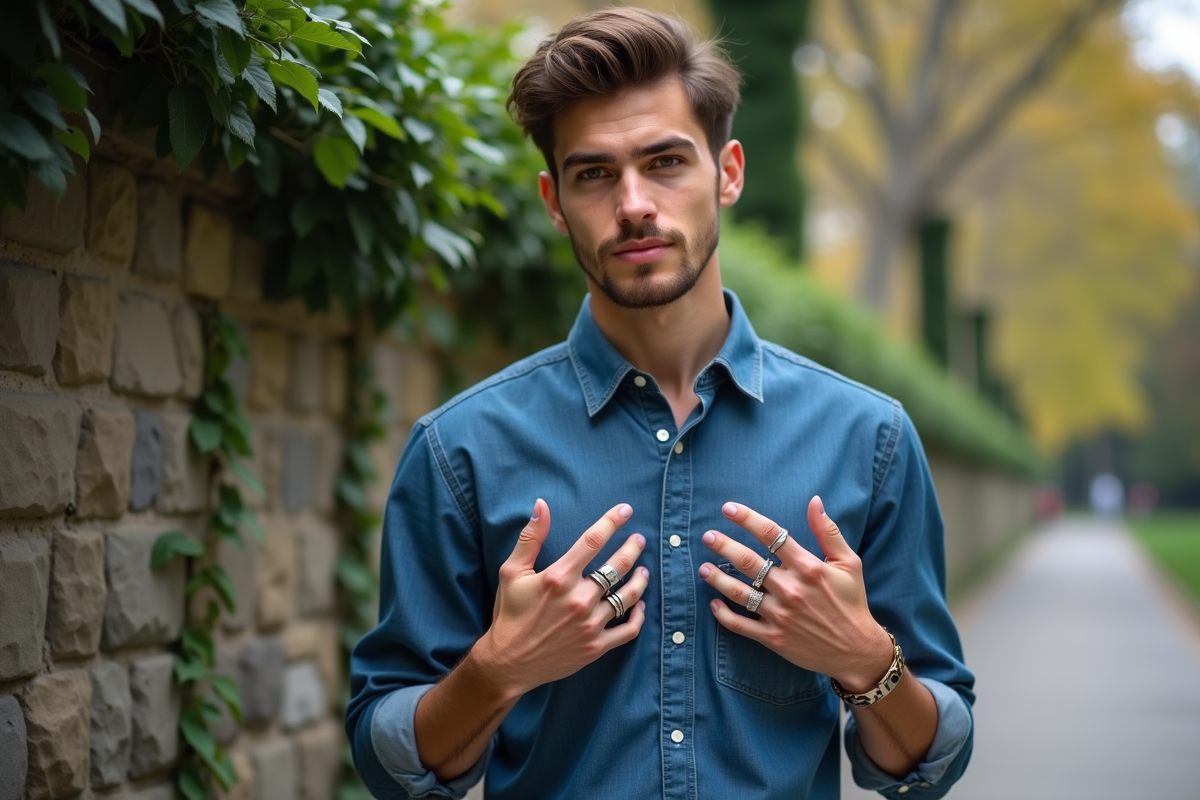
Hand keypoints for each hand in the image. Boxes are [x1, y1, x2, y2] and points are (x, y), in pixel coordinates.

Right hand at [475, 499, 648, 696]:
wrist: (508, 662)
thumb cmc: (509, 614)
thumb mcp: (512, 572)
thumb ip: (530, 537)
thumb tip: (542, 505)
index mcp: (558, 578)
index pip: (593, 540)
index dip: (612, 521)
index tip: (626, 510)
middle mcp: (578, 599)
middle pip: (618, 566)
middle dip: (633, 548)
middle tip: (639, 540)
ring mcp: (590, 624)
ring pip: (628, 597)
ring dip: (640, 580)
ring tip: (644, 570)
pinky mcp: (596, 646)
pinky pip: (628, 630)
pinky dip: (638, 616)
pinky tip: (639, 604)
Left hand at [698, 496, 892, 691]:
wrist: (857, 650)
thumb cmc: (851, 601)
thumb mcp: (848, 563)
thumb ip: (828, 531)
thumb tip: (815, 501)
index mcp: (808, 567)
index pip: (772, 535)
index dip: (747, 519)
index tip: (728, 508)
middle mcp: (791, 589)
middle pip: (748, 561)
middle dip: (723, 546)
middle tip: (707, 536)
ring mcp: (780, 615)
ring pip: (739, 593)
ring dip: (717, 578)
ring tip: (702, 567)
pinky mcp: (774, 638)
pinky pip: (740, 625)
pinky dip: (723, 615)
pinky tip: (713, 603)